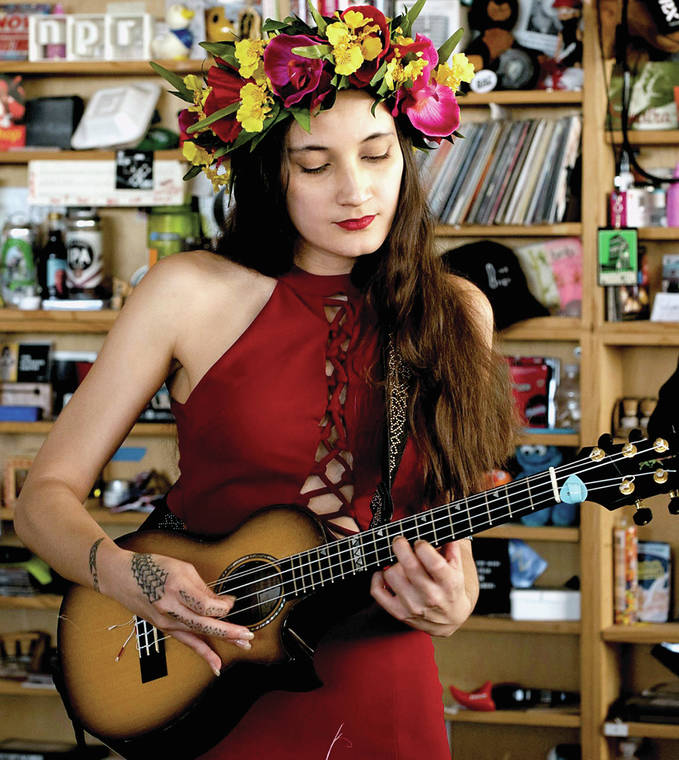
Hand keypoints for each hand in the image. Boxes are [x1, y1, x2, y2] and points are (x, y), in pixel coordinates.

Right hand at [104, 549, 253, 675]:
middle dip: (229, 631)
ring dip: (223, 640)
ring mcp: (166, 621)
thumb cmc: (152, 567)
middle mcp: (170, 607)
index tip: (231, 601)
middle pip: (204, 623)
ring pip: (199, 634)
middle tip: (248, 635)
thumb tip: (223, 602)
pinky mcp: (165, 628)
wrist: (121, 578)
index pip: (205, 604)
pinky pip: (187, 642)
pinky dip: (203, 653)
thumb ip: (202, 587)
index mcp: (175, 587)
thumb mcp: (181, 568)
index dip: (223, 606)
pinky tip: (216, 665)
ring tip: (244, 644)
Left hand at [369, 537, 473, 636]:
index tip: (419, 542)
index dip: (423, 547)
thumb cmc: (452, 589)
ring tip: (399, 562)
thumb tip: (442, 528)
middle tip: (400, 540)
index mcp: (448, 584)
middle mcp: (431, 596)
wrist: (451, 619)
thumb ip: (452, 547)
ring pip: (392, 575)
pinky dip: (377, 578)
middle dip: (401, 547)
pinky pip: (378, 592)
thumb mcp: (458, 568)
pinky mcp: (399, 612)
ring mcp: (413, 606)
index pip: (433, 562)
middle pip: (409, 566)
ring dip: (392, 564)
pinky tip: (385, 572)